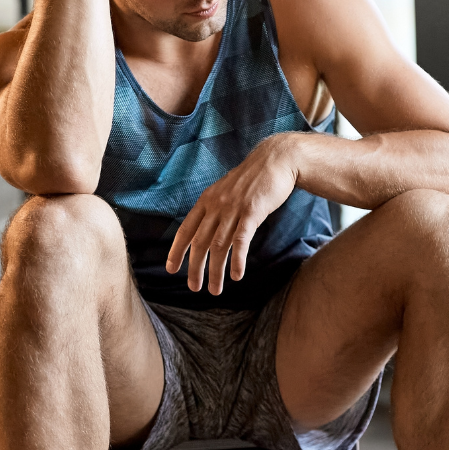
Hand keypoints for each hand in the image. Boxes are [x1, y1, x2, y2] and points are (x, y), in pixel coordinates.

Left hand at [166, 136, 300, 296]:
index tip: (171, 269)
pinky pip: (241, 241)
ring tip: (215, 290)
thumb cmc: (254, 178)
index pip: (185, 229)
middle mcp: (216, 205)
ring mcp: (233, 208)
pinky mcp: (252, 212)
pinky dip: (237, 260)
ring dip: (215, 271)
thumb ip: (218, 208)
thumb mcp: (228, 190)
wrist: (276, 160)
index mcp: (207, 200)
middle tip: (195, 288)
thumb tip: (211, 228)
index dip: (177, 251)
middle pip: (200, 242)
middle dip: (196, 268)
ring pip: (219, 246)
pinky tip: (236, 275)